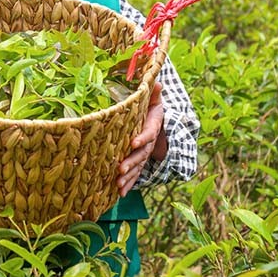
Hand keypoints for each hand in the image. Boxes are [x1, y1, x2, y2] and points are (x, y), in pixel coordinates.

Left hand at [117, 81, 166, 195]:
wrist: (159, 121)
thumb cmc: (152, 108)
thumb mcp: (154, 99)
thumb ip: (154, 93)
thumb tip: (157, 82)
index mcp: (152, 126)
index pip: (149, 133)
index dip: (142, 138)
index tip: (133, 142)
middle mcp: (149, 143)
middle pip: (141, 155)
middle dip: (131, 163)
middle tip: (120, 170)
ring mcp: (144, 154)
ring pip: (137, 167)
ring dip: (128, 177)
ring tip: (118, 186)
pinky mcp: (139, 162)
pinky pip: (135, 174)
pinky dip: (128, 184)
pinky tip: (119, 194)